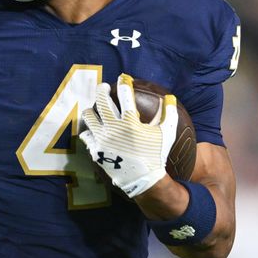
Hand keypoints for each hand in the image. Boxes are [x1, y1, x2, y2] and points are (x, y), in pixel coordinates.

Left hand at [79, 73, 177, 197]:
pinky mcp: (95, 149)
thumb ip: (169, 114)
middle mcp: (113, 128)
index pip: (124, 95)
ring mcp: (102, 139)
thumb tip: (170, 97)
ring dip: (92, 110)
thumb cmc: (156, 155)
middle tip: (104, 87)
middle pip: (102, 101)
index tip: (123, 78)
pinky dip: (90, 131)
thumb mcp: (167, 134)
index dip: (123, 83)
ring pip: (89, 116)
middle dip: (102, 90)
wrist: (143, 179)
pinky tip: (93, 129)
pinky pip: (86, 135)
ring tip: (95, 109)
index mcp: (130, 122)